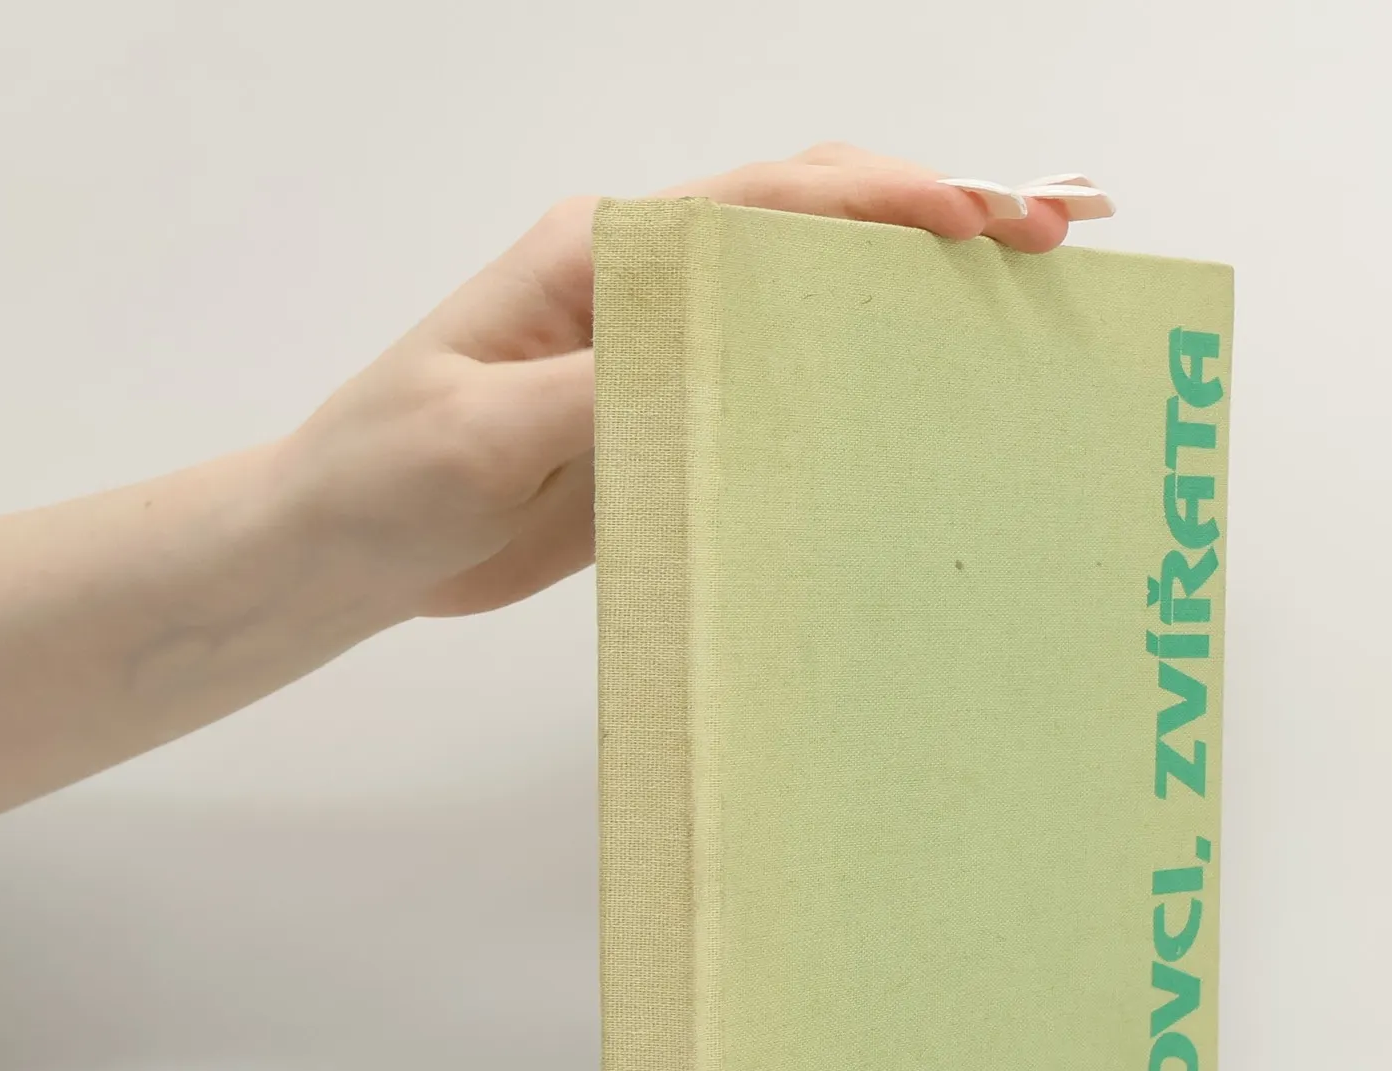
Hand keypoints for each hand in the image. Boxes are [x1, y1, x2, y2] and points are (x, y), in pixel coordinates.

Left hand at [276, 145, 1076, 623]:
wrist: (340, 550)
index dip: (883, 199)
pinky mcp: (668, 423)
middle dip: (933, 215)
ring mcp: (663, 353)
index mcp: (599, 255)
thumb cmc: (382, 479)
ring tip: (1019, 304)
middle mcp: (645, 286)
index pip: (767, 204)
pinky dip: (859, 379)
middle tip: (1051, 235)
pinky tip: (923, 399)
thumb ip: (595, 389)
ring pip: (810, 300)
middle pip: (813, 224)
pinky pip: (780, 389)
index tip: (981, 215)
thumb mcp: (476, 434)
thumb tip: (712, 356)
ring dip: (912, 291)